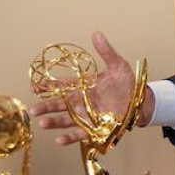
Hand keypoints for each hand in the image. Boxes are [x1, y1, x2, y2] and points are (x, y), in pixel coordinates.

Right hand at [28, 31, 154, 145]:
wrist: (141, 101)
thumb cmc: (128, 84)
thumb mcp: (117, 66)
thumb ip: (106, 52)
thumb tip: (96, 34)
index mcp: (83, 86)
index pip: (61, 86)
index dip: (47, 87)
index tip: (34, 87)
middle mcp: (81, 102)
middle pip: (59, 104)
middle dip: (45, 107)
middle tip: (32, 110)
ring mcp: (86, 115)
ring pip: (65, 120)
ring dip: (53, 122)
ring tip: (42, 124)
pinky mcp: (94, 128)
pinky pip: (79, 134)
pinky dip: (69, 138)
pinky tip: (59, 140)